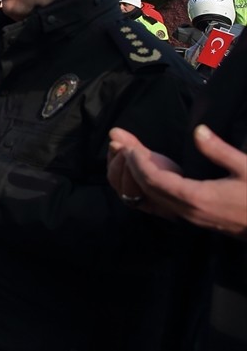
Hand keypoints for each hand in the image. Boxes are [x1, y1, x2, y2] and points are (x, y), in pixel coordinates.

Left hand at [109, 126, 246, 236]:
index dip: (138, 163)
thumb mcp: (246, 168)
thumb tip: (199, 130)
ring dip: (136, 177)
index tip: (129, 147)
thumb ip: (219, 150)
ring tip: (124, 156)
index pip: (156, 180)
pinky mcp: (194, 220)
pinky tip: (142, 177)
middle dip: (130, 166)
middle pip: (148, 189)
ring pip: (152, 199)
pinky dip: (147, 190)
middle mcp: (188, 211)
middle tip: (118, 144)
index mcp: (197, 198)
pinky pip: (162, 206)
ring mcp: (190, 218)